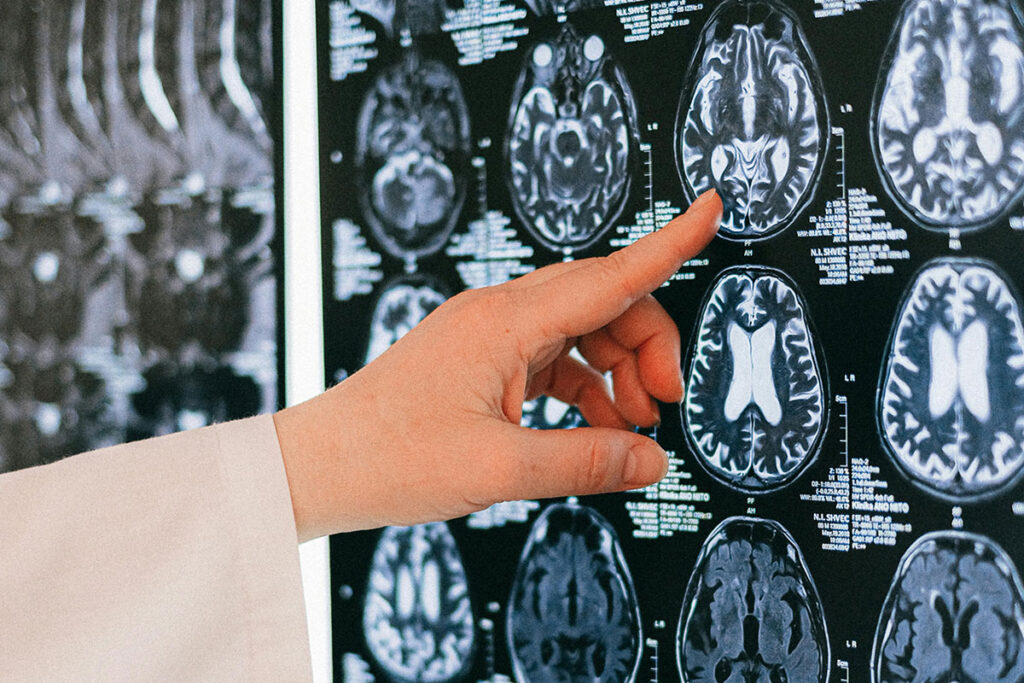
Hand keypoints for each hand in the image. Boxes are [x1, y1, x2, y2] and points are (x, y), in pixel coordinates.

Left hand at [275, 191, 721, 539]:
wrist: (319, 467)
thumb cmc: (387, 458)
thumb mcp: (497, 468)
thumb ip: (584, 462)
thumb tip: (650, 460)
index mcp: (502, 322)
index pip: (608, 276)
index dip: (667, 246)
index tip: (709, 211)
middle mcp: (497, 315)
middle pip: (601, 303)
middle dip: (646, 345)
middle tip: (663, 404)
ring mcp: (487, 336)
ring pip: (580, 332)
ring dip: (616, 371)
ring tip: (633, 426)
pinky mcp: (480, 361)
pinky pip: (551, 360)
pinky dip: (583, 389)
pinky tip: (595, 428)